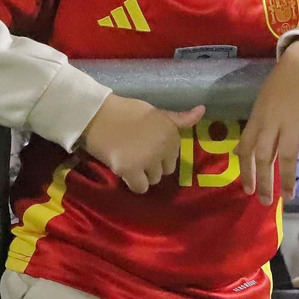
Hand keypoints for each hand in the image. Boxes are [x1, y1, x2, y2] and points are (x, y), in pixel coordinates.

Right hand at [81, 94, 206, 194]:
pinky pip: (140, 188)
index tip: (146, 146)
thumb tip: (202, 111)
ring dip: (142, 174)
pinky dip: (133, 183)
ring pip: (153, 180)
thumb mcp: (156, 112)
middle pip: (165, 170)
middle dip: (152, 165)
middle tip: (136, 154)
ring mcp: (147, 160)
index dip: (159, 153)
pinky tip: (125, 171)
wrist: (96, 115)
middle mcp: (163, 147)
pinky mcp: (131, 170)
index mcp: (171, 132)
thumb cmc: (125, 111)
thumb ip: (179, 118)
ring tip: (129, 161)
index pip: (173, 156)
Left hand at [237, 40, 298, 202]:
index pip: (246, 149)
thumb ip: (255, 129)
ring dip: (286, 178)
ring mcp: (293, 120)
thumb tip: (242, 152)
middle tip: (265, 202)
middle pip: (263, 157)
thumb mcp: (262, 104)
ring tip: (288, 196)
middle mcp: (272, 122)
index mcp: (257, 118)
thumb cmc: (283, 83)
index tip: (248, 190)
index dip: (245, 171)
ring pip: (287, 155)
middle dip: (263, 182)